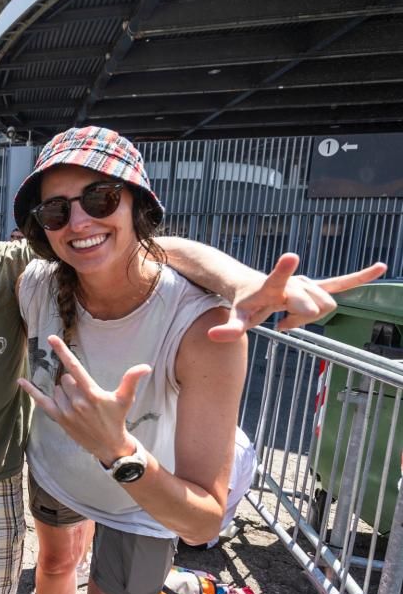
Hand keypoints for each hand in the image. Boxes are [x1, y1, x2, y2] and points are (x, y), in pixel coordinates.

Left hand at [17, 335, 150, 463]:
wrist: (109, 445)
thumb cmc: (117, 418)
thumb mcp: (125, 399)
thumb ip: (131, 380)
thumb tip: (145, 366)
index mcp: (92, 393)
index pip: (74, 367)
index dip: (62, 352)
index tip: (51, 338)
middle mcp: (77, 402)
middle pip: (65, 379)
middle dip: (73, 382)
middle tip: (86, 396)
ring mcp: (66, 411)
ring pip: (57, 390)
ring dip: (64, 392)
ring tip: (80, 405)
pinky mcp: (59, 419)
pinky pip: (41, 402)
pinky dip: (31, 391)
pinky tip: (20, 381)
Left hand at [209, 254, 386, 341]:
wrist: (252, 286)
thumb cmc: (245, 303)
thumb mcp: (237, 318)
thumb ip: (228, 329)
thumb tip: (213, 337)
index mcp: (273, 286)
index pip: (279, 279)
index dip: (284, 270)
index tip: (290, 256)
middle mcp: (294, 281)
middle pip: (315, 306)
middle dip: (303, 319)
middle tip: (282, 323)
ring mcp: (307, 283)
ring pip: (327, 305)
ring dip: (312, 317)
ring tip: (291, 316)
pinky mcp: (317, 286)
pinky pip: (342, 282)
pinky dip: (360, 277)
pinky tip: (380, 267)